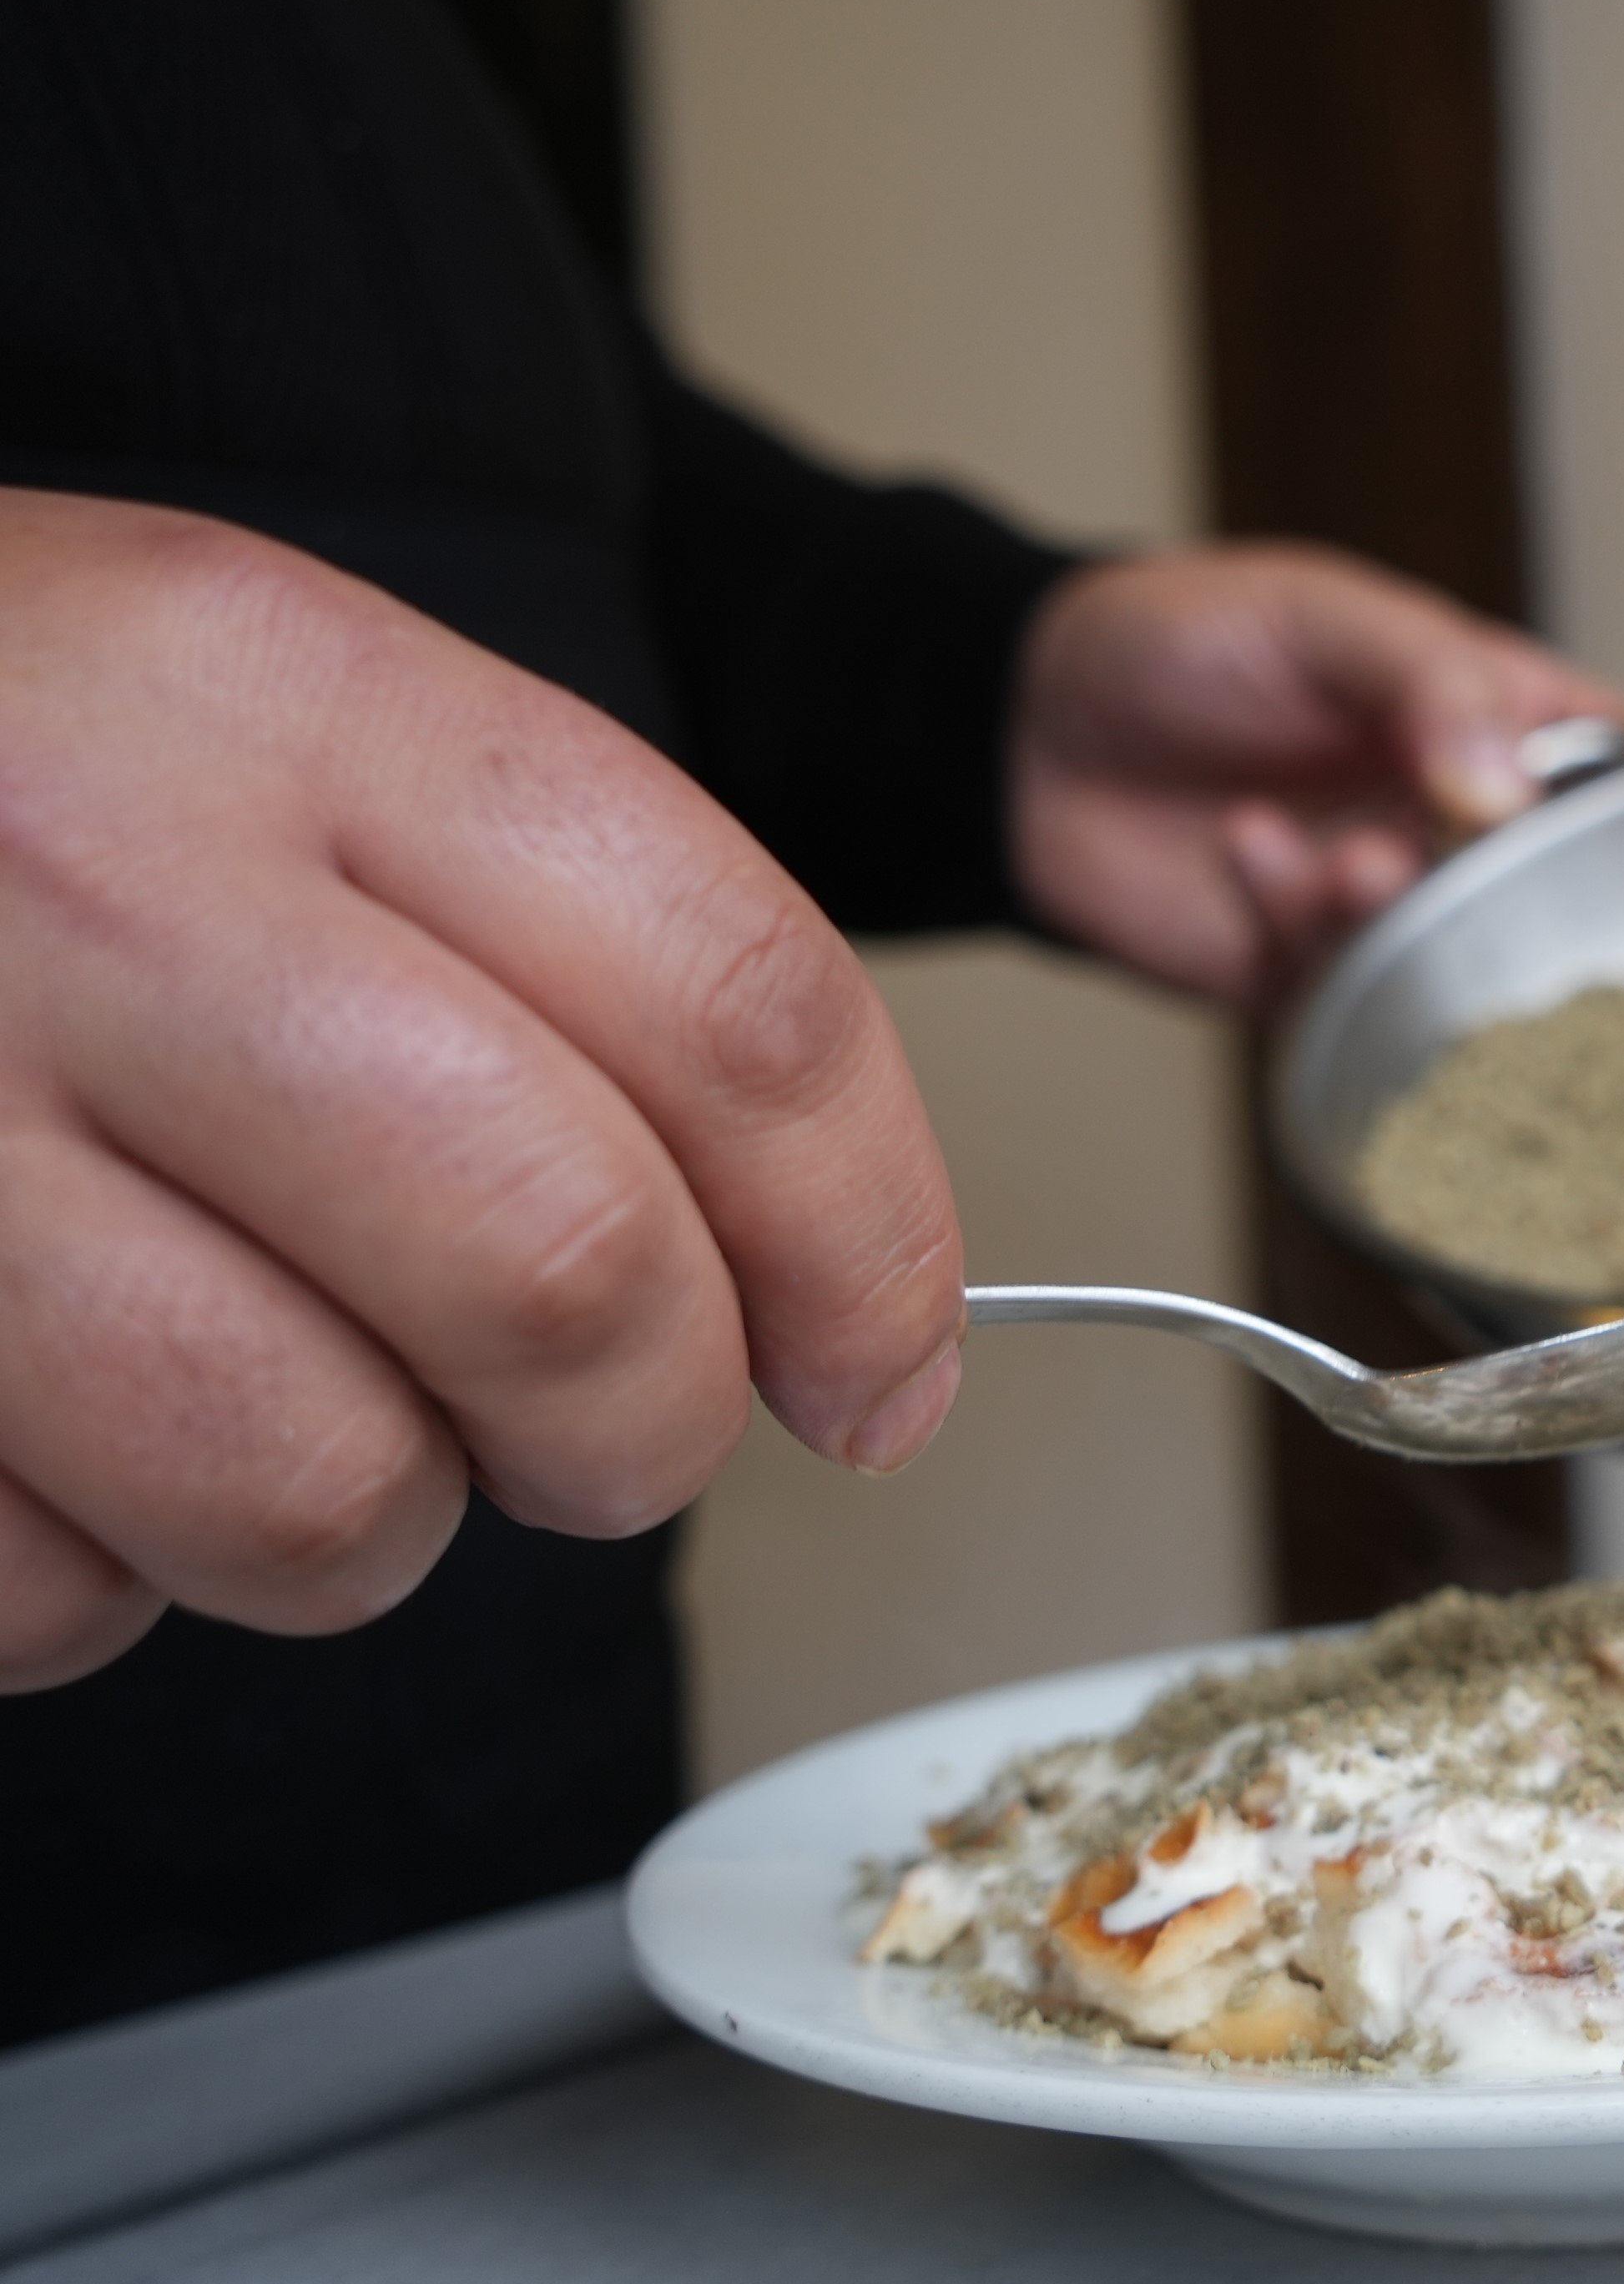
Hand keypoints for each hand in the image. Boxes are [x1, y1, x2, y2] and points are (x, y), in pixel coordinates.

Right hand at [0, 490, 970, 1688]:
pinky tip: (56, 1418)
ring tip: (299, 1400)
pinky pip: (48, 1590)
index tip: (881, 1366)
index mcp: (290, 693)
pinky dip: (94, 1571)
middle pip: (567, 1274)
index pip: (742, 1010)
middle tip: (606, 1430)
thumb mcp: (289, 734)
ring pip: (314, 1489)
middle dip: (646, 1428)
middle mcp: (93, 879)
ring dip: (367, 1521)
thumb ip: (583, 963)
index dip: (874, 1247)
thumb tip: (840, 1306)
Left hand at [1007, 543, 1623, 1006]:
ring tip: (1346, 863)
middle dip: (1510, 887)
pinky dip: (1300, 927)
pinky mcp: (1308, 978)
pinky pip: (1343, 991)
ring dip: (1401, 913)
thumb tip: (1508, 788)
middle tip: (1452, 851)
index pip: (1623, 769)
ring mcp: (1388, 908)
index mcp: (1496, 718)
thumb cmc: (1179, 641)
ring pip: (1453, 956)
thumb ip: (1431, 683)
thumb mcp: (1323, 616)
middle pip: (1554, 890)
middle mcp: (1457, 825)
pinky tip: (1247, 852)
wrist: (1022, 729)